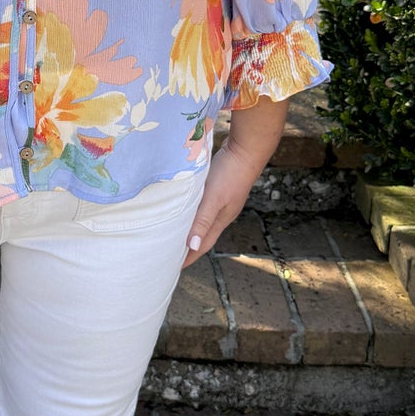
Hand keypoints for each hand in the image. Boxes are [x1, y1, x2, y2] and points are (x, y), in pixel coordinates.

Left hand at [181, 142, 260, 266]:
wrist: (246, 148)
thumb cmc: (230, 174)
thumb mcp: (214, 199)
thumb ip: (203, 221)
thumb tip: (192, 246)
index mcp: (221, 220)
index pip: (202, 245)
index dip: (188, 256)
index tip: (172, 267)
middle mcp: (221, 213)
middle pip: (202, 235)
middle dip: (187, 246)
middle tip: (168, 253)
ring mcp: (221, 200)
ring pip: (201, 220)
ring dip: (188, 228)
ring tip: (172, 232)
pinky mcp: (217, 188)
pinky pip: (201, 206)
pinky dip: (191, 211)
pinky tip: (184, 207)